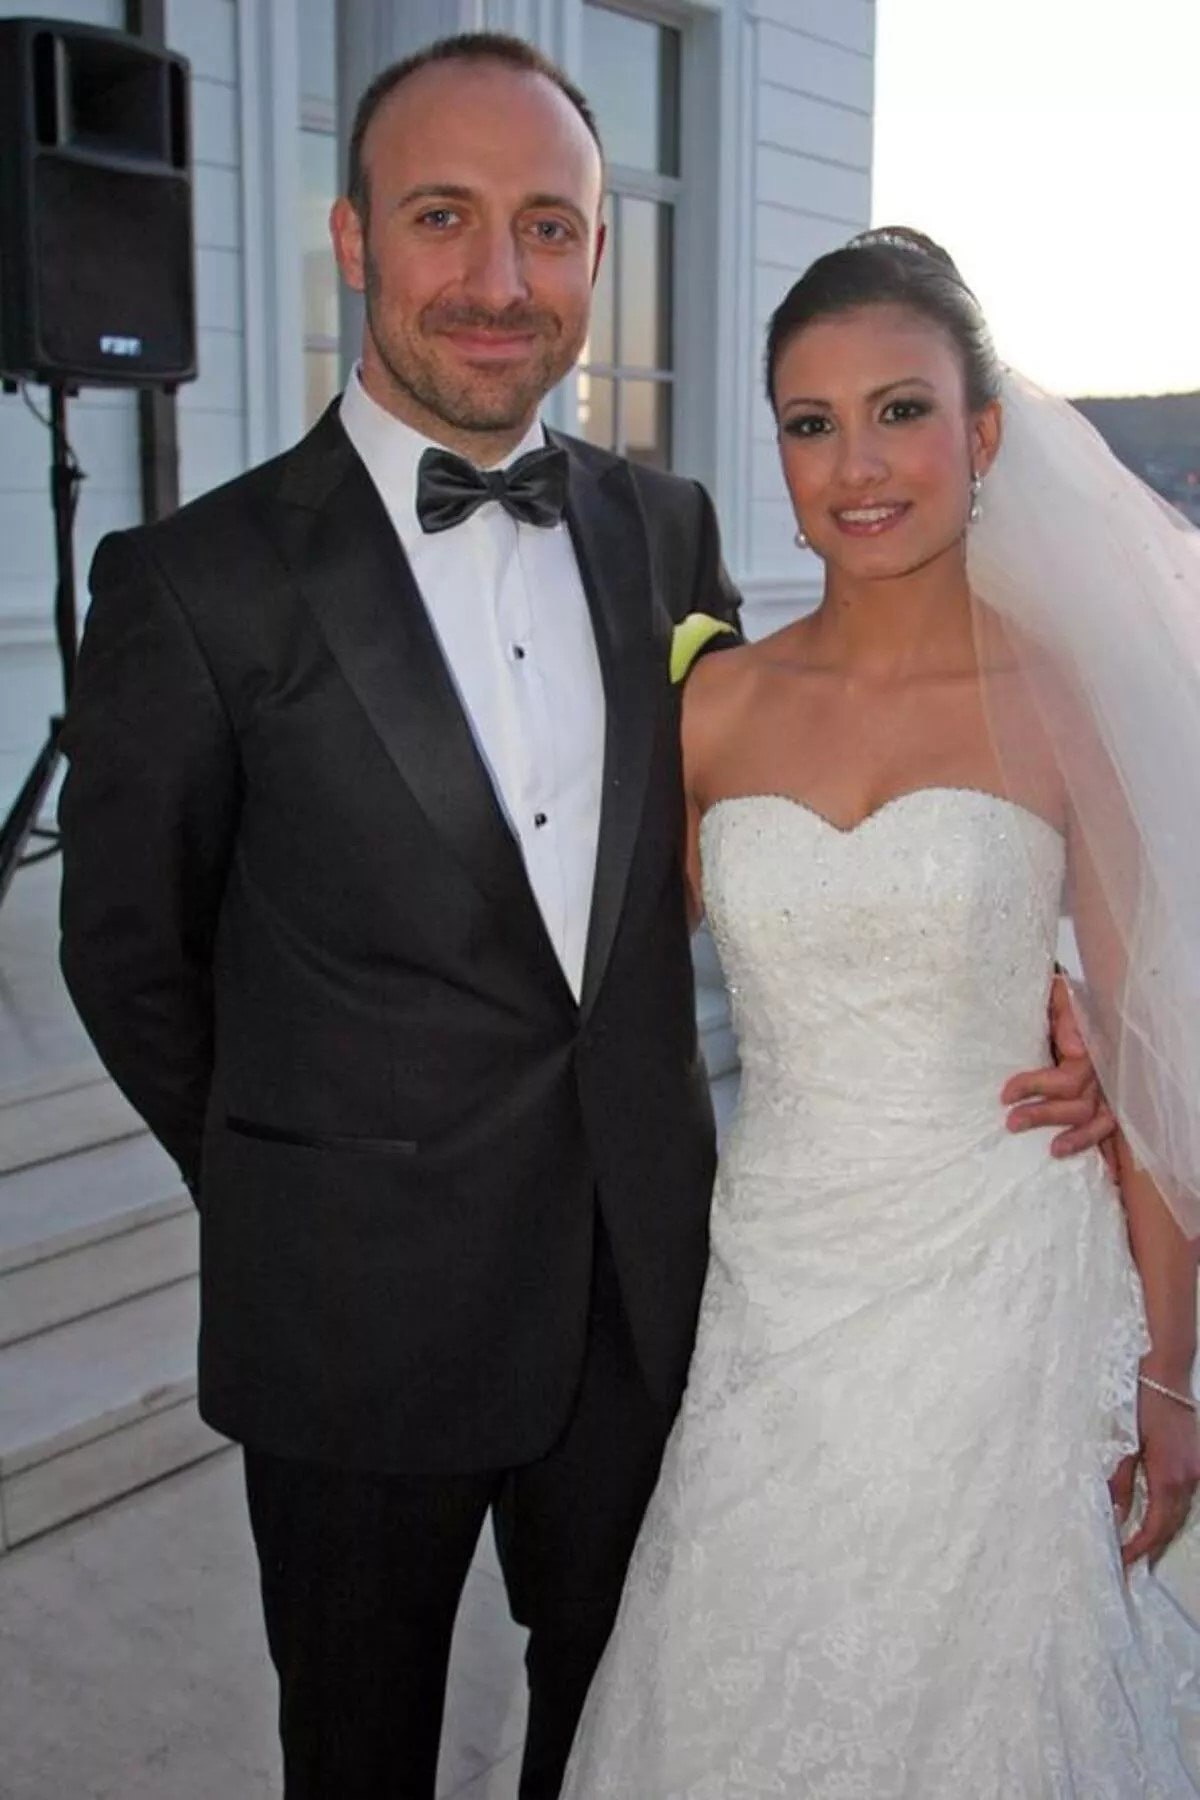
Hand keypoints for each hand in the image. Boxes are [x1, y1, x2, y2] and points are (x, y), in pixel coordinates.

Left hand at [1001, 975, 1116, 1158]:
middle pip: (1078, 1103)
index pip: (1067, 1079)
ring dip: (1076, 1137)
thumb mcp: (1058, 995)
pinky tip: (1101, 1172)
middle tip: (1011, 1122)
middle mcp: (1101, 1072)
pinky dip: (1100, 1145)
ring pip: (1097, 1120)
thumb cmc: (1059, 998)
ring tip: (1052, 1151)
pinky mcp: (1106, 1101)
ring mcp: (1106, 1088)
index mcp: (1088, 1049)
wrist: (1077, 997)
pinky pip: (1109, 1128)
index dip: (1036, 1087)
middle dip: (1044, 1115)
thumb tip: (1074, 1049)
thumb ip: (1065, 1015)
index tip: (1005, 1094)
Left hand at [1112, 1383, 1199, 1567]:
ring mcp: (1197, 1470)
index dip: (1140, 1547)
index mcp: (1169, 1476)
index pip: (1156, 1526)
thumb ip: (1120, 1482)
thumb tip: (1115, 1515)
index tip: (1124, 1562)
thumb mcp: (1122, 1444)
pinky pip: (1185, 1497)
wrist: (1164, 1373)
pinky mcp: (1196, 1461)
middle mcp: (1189, 1478)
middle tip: (1129, 1563)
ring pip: (1181, 1513)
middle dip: (1151, 1546)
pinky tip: (1155, 1517)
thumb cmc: (1139, 1403)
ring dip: (1161, 1531)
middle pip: (1172, 1524)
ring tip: (1139, 1547)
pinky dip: (1170, 1512)